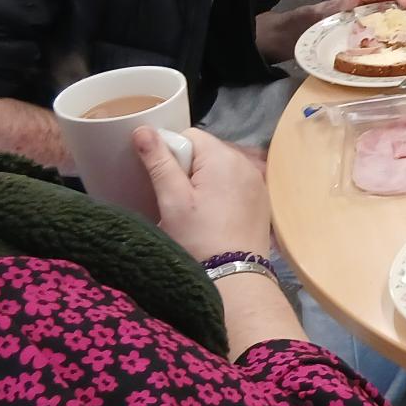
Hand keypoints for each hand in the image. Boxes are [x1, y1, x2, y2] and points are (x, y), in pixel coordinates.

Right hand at [137, 126, 271, 262]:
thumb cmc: (198, 238)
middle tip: (180, 201)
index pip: (190, 136)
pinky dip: (224, 193)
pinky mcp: (263, 200)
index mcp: (223, 157)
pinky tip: (216, 217)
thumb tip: (142, 129)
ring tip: (198, 211)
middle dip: (189, 169)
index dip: (172, 155)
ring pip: (221, 168)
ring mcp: (258, 181)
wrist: (234, 276)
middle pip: (207, 151)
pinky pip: (237, 184)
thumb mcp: (173, 199)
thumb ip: (159, 162)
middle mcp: (246, 162)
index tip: (167, 183)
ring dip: (206, 181)